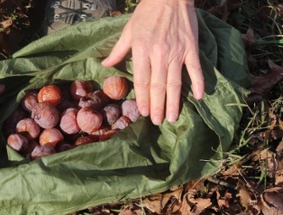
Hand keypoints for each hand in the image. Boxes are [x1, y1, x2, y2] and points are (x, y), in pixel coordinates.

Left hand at [102, 0, 203, 124]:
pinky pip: (195, 69)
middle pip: (158, 86)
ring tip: (172, 117)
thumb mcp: (129, 30)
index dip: (143, 98)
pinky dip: (198, 82)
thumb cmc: (147, 13)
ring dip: (174, 102)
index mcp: (142, 51)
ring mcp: (177, 52)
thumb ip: (118, 50)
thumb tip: (105, 65)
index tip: (143, 112)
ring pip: (175, 82)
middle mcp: (159, 54)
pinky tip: (199, 97)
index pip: (142, 80)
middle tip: (157, 121)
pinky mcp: (191, 48)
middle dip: (157, 106)